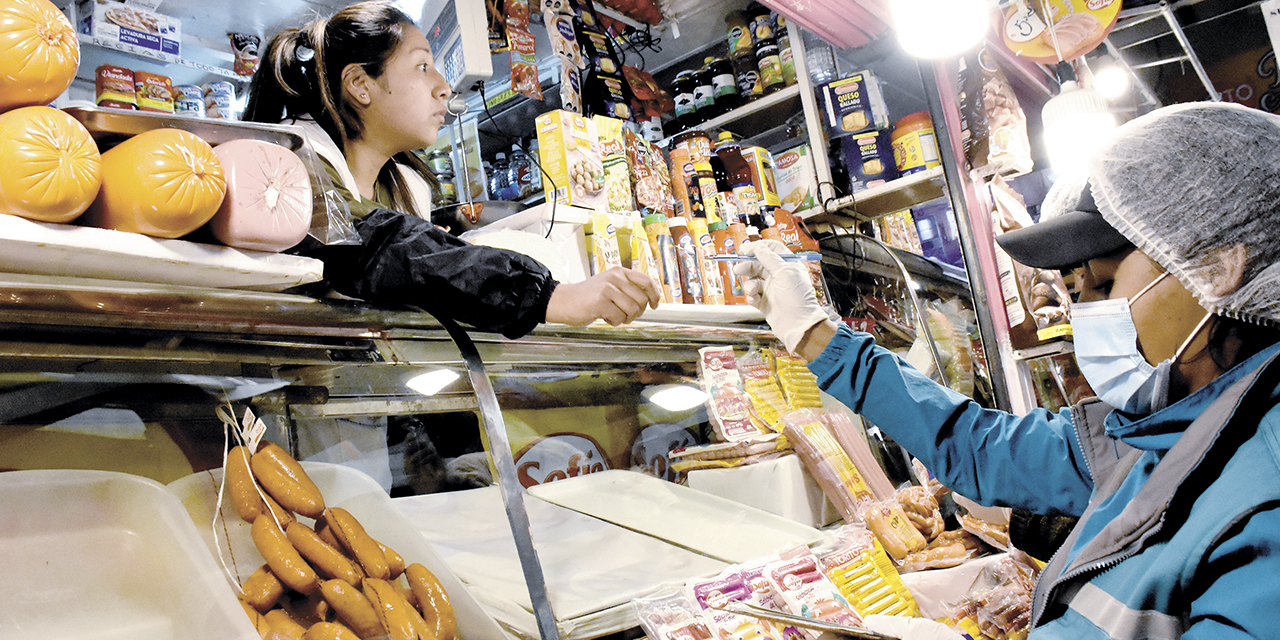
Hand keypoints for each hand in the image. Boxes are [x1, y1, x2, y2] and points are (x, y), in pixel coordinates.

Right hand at [545, 267, 661, 325]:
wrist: (563, 301)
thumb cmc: (587, 297)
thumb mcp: (609, 286)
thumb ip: (627, 289)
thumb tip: (648, 299)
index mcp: (619, 272)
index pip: (646, 280)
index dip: (655, 294)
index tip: (655, 304)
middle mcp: (615, 277)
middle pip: (642, 299)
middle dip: (637, 312)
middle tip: (625, 315)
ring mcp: (607, 288)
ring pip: (632, 310)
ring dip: (625, 318)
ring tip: (613, 315)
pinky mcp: (600, 301)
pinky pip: (619, 317)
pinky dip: (614, 322)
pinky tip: (604, 317)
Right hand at [734, 240, 832, 351]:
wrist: (798, 325)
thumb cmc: (798, 299)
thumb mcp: (784, 272)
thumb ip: (769, 258)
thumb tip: (757, 247)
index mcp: (788, 265)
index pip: (772, 249)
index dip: (758, 247)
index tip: (745, 249)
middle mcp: (779, 276)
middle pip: (759, 264)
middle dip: (748, 265)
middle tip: (738, 269)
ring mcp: (771, 289)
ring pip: (753, 280)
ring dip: (749, 284)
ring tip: (751, 290)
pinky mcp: (765, 302)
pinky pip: (752, 295)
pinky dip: (751, 296)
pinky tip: (755, 299)